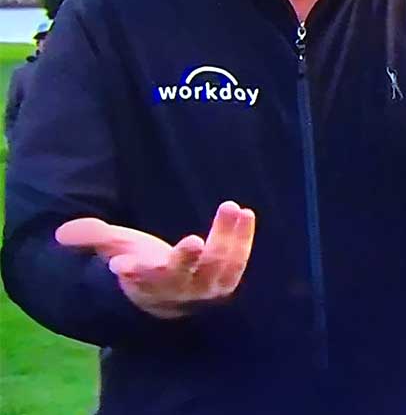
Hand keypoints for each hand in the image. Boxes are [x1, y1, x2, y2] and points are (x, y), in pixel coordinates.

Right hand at [55, 201, 255, 319]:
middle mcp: (176, 290)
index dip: (132, 272)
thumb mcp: (116, 249)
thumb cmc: (141, 265)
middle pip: (182, 276)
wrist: (171, 294)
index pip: (139, 280)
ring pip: (216, 266)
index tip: (120, 265)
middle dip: (186, 260)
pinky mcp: (227, 280)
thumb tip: (64, 233)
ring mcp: (204, 288)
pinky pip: (237, 261)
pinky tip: (245, 214)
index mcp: (146, 283)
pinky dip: (241, 239)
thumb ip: (93, 237)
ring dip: (225, 238)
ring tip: (231, 208)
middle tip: (193, 241)